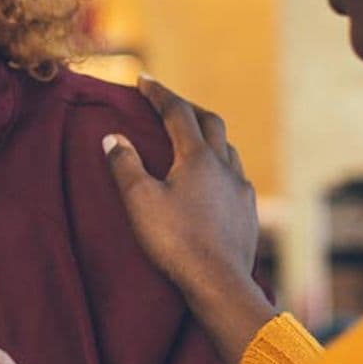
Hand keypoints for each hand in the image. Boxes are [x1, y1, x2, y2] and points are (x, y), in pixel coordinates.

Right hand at [103, 75, 274, 363]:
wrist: (218, 283)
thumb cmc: (174, 240)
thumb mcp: (139, 200)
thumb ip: (125, 165)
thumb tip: (114, 137)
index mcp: (197, 158)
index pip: (177, 113)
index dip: (159, 93)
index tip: (143, 80)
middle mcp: (225, 166)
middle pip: (210, 122)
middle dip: (188, 108)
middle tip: (168, 105)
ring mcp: (241, 189)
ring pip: (228, 149)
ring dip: (208, 136)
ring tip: (192, 139)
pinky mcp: (248, 212)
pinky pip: (236, 176)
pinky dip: (220, 165)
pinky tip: (213, 180)